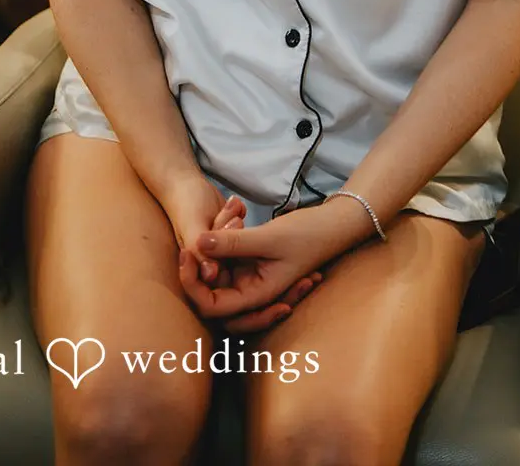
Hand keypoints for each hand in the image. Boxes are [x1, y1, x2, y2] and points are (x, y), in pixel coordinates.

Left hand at [179, 199, 371, 333]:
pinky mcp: (251, 260)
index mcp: (256, 296)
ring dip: (217, 244)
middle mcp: (250, 292)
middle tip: (200, 232)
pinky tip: (238, 214)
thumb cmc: (308, 235)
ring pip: (218, 268)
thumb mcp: (269, 237)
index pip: (212, 306)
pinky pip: (228, 253)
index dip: (193, 284)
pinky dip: (227, 234)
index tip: (186, 253)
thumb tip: (198, 243)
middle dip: (202, 263)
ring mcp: (250, 275)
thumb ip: (234, 242)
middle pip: (210, 289)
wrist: (333, 225)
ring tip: (233, 214)